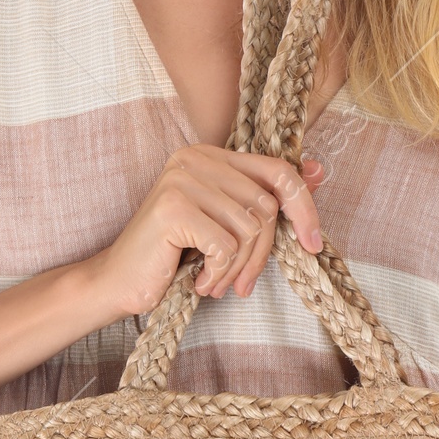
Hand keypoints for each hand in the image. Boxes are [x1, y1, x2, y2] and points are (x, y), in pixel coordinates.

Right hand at [91, 146, 328, 319]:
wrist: (119, 281)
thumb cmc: (174, 255)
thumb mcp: (225, 224)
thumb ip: (265, 198)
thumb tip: (319, 171)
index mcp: (210, 155)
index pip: (277, 170)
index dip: (303, 206)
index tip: (313, 244)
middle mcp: (195, 158)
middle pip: (265, 206)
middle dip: (261, 254)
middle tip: (241, 283)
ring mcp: (182, 180)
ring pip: (248, 228)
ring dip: (238, 268)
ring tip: (216, 282)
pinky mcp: (173, 208)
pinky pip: (225, 246)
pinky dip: (218, 273)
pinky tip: (198, 281)